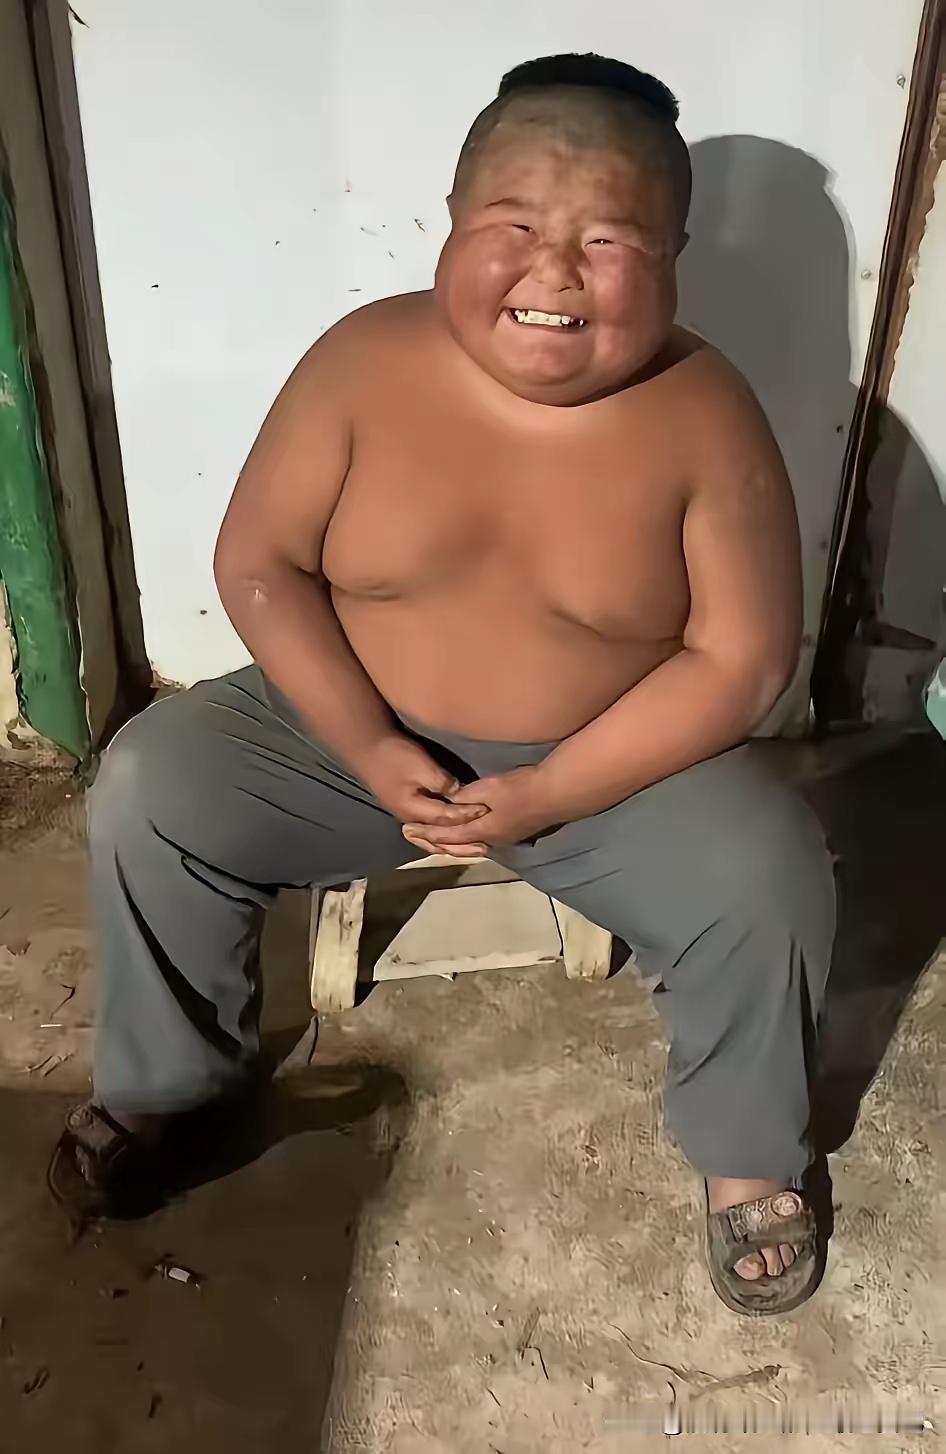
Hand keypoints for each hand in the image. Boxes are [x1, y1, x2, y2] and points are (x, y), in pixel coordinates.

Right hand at [354, 735, 488, 847]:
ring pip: (432, 837)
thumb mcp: (420, 766)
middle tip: (485, 845)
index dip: (467, 815)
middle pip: (439, 837)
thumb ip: (441, 782)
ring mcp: (405, 815)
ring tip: (472, 849)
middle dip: (462, 841)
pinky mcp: (406, 808)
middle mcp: (408, 819)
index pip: (445, 818)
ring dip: (452, 843)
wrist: (366, 747)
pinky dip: (443, 834)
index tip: (486, 810)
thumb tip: (460, 794)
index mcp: (412, 810)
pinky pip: (429, 828)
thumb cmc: (393, 755)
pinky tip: (453, 836)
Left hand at [403, 766, 555, 857]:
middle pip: (454, 847)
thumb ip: (466, 797)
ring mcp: (501, 840)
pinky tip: (461, 839)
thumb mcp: (489, 789)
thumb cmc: (520, 790)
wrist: (554, 795)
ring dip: (447, 845)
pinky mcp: (510, 834)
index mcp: (481, 831)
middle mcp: (488, 841)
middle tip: (411, 837)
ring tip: (430, 840)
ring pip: (466, 848)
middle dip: (431, 842)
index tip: (406, 828)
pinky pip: (478, 843)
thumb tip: (447, 802)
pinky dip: (462, 843)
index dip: (425, 832)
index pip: (446, 835)